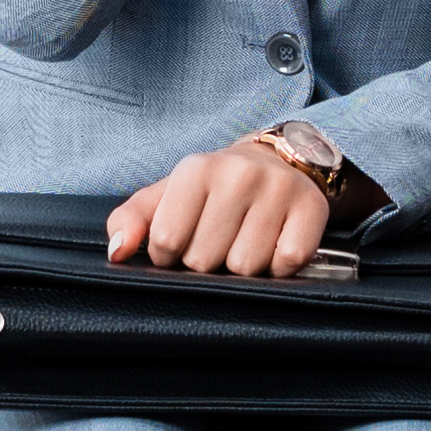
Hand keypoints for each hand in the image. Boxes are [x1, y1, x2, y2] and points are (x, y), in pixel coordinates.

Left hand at [106, 140, 338, 282]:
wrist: (278, 163)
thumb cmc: (214, 189)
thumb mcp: (168, 196)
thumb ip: (130, 220)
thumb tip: (118, 252)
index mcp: (196, 169)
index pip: (166, 240)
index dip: (170, 254)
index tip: (183, 241)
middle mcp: (238, 174)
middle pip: (204, 260)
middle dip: (207, 261)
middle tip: (219, 239)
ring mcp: (278, 189)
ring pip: (245, 266)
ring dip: (242, 266)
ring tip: (245, 240)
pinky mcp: (312, 209)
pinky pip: (285, 263)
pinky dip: (277, 266)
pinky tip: (272, 244)